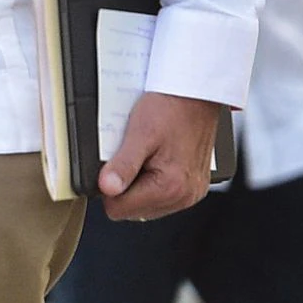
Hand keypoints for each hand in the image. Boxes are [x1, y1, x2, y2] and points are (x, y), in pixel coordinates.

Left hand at [100, 92, 222, 220]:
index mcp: (170, 188)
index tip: (112, 164)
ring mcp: (192, 192)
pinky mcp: (195, 185)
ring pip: (147, 204)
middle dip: (124, 185)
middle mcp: (185, 196)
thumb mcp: (139, 134)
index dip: (108, 186)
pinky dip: (153, 180)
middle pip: (133, 209)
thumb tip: (106, 188)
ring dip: (138, 183)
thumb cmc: (170, 108)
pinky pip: (163, 194)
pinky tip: (154, 158)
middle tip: (131, 155)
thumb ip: (123, 165)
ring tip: (144, 154)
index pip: (118, 209)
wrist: (197, 93)